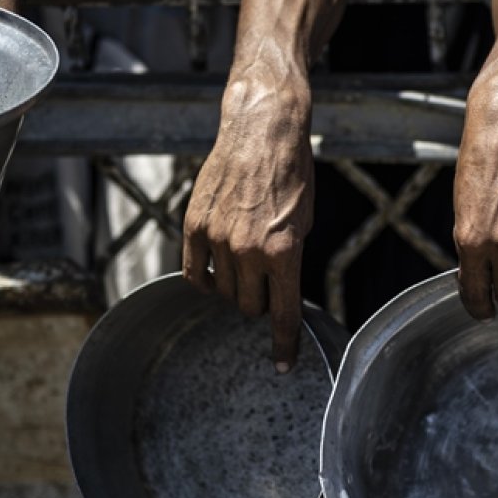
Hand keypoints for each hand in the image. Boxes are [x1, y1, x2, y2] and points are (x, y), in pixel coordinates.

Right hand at [182, 71, 314, 372]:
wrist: (262, 132)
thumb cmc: (291, 176)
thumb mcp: (304, 222)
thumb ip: (290, 261)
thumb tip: (280, 296)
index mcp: (282, 252)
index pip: (282, 315)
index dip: (283, 345)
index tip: (282, 365)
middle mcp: (248, 250)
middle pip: (249, 307)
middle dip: (260, 302)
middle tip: (267, 280)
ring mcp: (217, 239)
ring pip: (223, 292)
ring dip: (235, 288)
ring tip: (245, 263)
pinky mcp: (194, 226)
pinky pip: (194, 273)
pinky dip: (206, 279)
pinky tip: (217, 270)